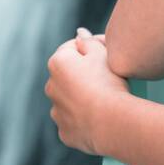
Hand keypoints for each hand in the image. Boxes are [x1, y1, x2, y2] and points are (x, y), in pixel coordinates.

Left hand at [45, 30, 128, 155]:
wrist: (111, 122)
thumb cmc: (108, 83)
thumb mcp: (103, 54)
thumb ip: (89, 41)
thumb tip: (79, 33)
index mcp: (58, 63)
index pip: (73, 48)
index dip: (91, 49)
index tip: (107, 55)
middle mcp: (51, 86)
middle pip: (69, 75)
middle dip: (84, 74)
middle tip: (108, 77)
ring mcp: (57, 111)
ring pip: (70, 99)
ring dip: (82, 97)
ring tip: (105, 99)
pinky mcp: (65, 131)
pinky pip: (74, 121)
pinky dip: (84, 118)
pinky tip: (100, 117)